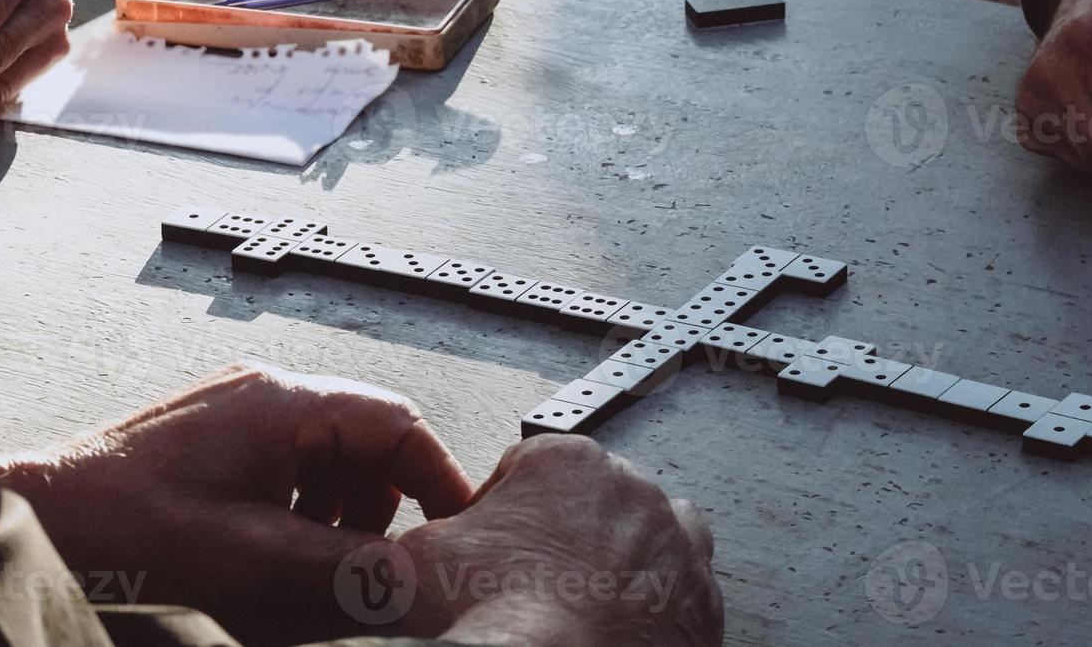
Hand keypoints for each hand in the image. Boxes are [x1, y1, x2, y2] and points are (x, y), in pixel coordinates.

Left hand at [0, 364, 472, 643]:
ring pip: (330, 458)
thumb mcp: (254, 564)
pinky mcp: (214, 440)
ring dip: (339, 513)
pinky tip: (270, 554)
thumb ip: (346, 571)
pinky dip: (300, 511)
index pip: (399, 423)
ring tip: (310, 566)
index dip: (438, 477)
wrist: (32, 524)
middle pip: (368, 441)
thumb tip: (416, 580)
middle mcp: (266, 395)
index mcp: (285, 403)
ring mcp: (237, 413)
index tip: (457, 524)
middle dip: (381, 506)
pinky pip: (288, 467)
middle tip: (372, 563)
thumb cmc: (119, 536)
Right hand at [397, 435, 722, 646]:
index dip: (495, 514)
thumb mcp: (418, 562)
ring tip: (579, 606)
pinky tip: (612, 633)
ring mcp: (676, 545)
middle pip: (586, 504)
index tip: (484, 550)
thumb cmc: (497, 619)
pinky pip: (675, 594)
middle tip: (527, 586)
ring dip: (616, 564)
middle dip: (559, 537)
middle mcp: (633, 490)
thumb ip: (417, 538)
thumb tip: (391, 552)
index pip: (523, 472)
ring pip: (642, 541)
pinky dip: (649, 610)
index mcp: (566, 461)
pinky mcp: (701, 601)